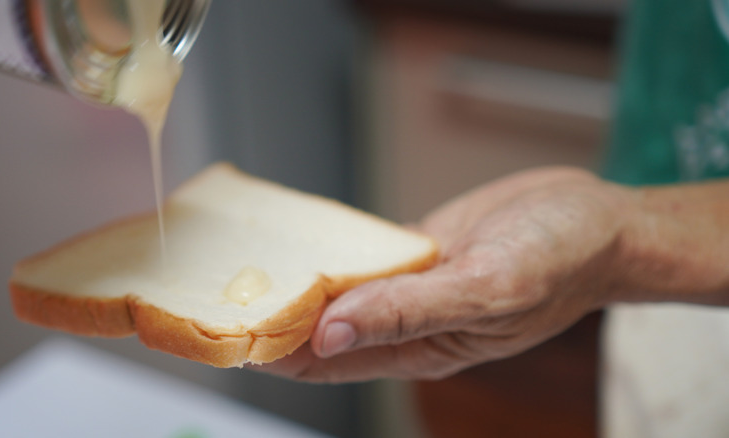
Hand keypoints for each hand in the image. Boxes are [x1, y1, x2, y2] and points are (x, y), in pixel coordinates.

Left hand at [253, 167, 637, 381]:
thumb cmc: (560, 261)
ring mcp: (406, 283)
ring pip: (336, 286)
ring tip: (241, 263)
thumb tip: (329, 332)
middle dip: (274, 314)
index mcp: (421, 348)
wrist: (597, 220)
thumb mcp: (488, 288)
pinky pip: (359, 252)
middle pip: (321, 326)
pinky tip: (297, 235)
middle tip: (216, 292)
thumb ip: (408, 311)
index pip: (328, 361)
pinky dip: (330, 247)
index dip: (276, 349)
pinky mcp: (412, 250)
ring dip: (297, 278)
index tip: (226, 334)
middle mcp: (405, 320)